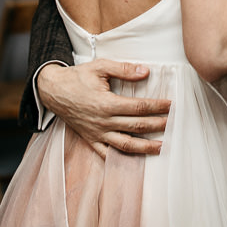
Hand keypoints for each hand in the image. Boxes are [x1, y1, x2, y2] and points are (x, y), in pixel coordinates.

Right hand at [36, 60, 169, 157]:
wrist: (53, 91)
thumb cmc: (77, 77)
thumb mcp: (100, 67)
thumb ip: (124, 69)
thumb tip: (146, 71)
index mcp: (107, 103)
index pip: (139, 107)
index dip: (157, 107)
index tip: (171, 105)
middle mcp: (103, 121)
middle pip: (137, 126)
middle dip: (158, 125)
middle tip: (173, 123)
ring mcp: (97, 133)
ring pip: (125, 145)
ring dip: (145, 147)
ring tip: (161, 147)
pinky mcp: (90, 140)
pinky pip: (106, 154)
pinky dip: (121, 159)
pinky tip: (134, 159)